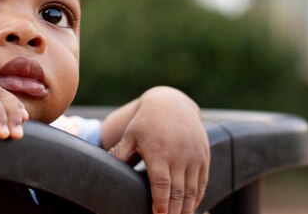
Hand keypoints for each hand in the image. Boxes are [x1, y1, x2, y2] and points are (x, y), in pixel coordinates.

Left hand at [104, 87, 209, 213]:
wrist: (172, 104)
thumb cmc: (146, 122)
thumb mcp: (130, 134)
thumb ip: (120, 153)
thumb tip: (104, 167)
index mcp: (158, 151)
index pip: (161, 184)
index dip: (160, 203)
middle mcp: (178, 154)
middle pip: (178, 192)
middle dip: (173, 212)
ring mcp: (193, 156)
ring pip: (192, 190)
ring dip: (186, 209)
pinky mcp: (203, 156)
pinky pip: (202, 182)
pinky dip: (197, 198)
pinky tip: (190, 209)